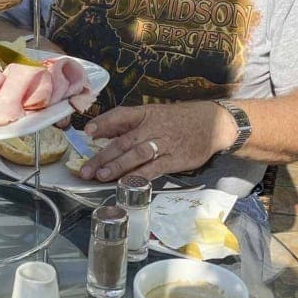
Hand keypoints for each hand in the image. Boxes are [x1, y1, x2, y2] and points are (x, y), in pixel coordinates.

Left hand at [78, 101, 229, 181]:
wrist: (212, 123)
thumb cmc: (177, 120)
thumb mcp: (153, 114)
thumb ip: (127, 124)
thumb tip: (99, 133)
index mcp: (145, 114)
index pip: (121, 115)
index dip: (103, 123)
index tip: (87, 131)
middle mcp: (152, 127)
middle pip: (123, 141)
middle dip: (102, 156)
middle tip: (85, 169)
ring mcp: (164, 144)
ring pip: (136, 155)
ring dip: (117, 166)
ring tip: (101, 176)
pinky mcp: (174, 159)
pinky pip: (154, 168)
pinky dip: (139, 176)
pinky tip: (126, 183)